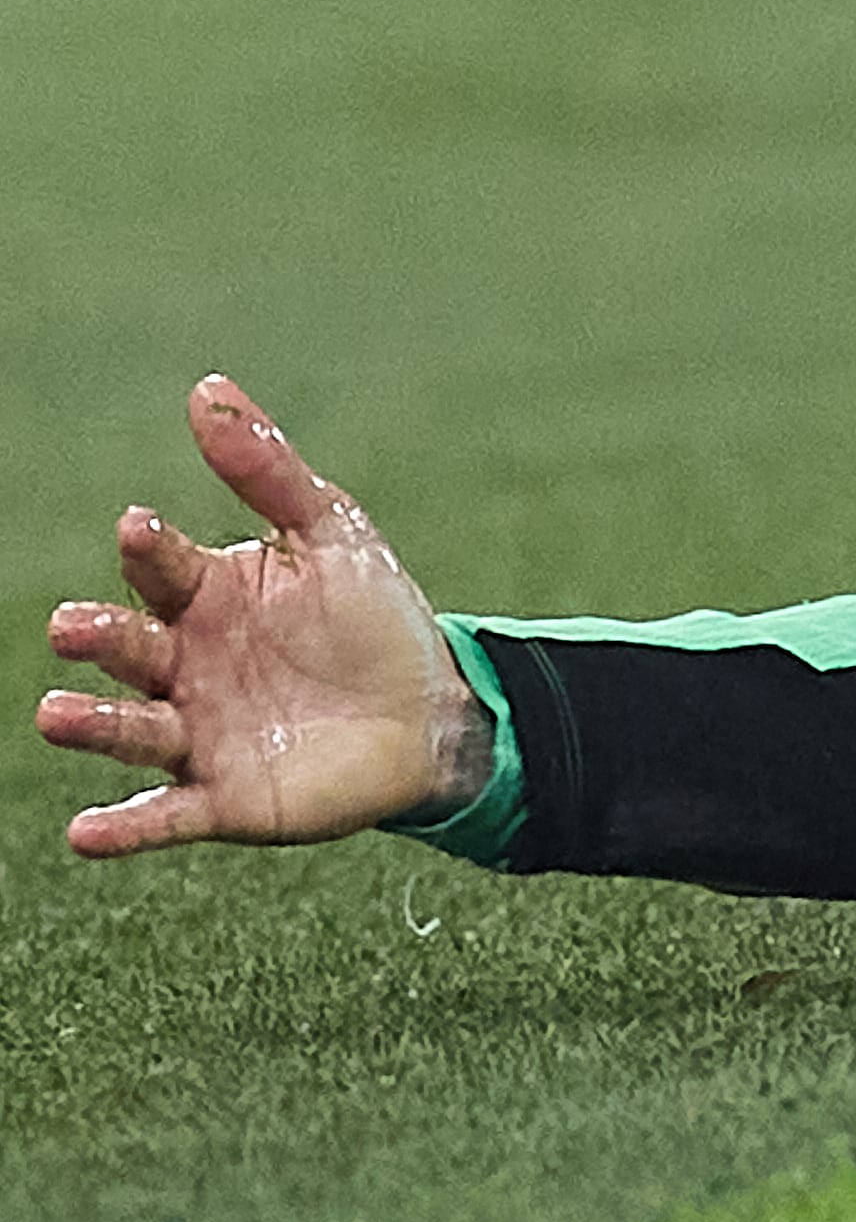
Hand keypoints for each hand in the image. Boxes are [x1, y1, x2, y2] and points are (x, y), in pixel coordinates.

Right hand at [34, 375, 486, 856]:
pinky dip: (125, 826)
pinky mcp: (222, 798)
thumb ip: (268, 471)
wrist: (434, 710)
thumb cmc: (372, 618)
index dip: (150, 547)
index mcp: (205, 596)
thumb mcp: (332, 536)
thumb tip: (206, 389)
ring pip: (130, 729)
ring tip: (55, 714)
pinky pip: (164, 814)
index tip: (141, 525)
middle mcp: (183, 665)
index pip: (162, 566)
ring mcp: (196, 733)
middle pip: (128, 648)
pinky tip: (85, 832)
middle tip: (72, 625)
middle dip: (98, 637)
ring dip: (91, 725)